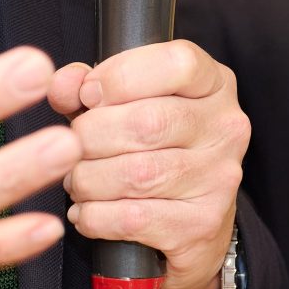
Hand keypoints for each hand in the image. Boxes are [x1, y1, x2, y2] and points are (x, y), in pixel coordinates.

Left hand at [47, 42, 249, 288]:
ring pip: (137, 174)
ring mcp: (219, 178)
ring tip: (76, 181)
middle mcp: (225, 128)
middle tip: (70, 148)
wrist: (191, 222)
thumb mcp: (125, 104)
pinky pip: (133, 218)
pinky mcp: (202, 224)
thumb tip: (63, 85)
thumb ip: (89, 86)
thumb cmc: (154, 150)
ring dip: (88, 179)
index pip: (178, 64)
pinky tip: (85, 211)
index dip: (121, 75)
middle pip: (147, 122)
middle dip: (91, 135)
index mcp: (214, 84)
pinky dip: (94, 215)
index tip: (88, 95)